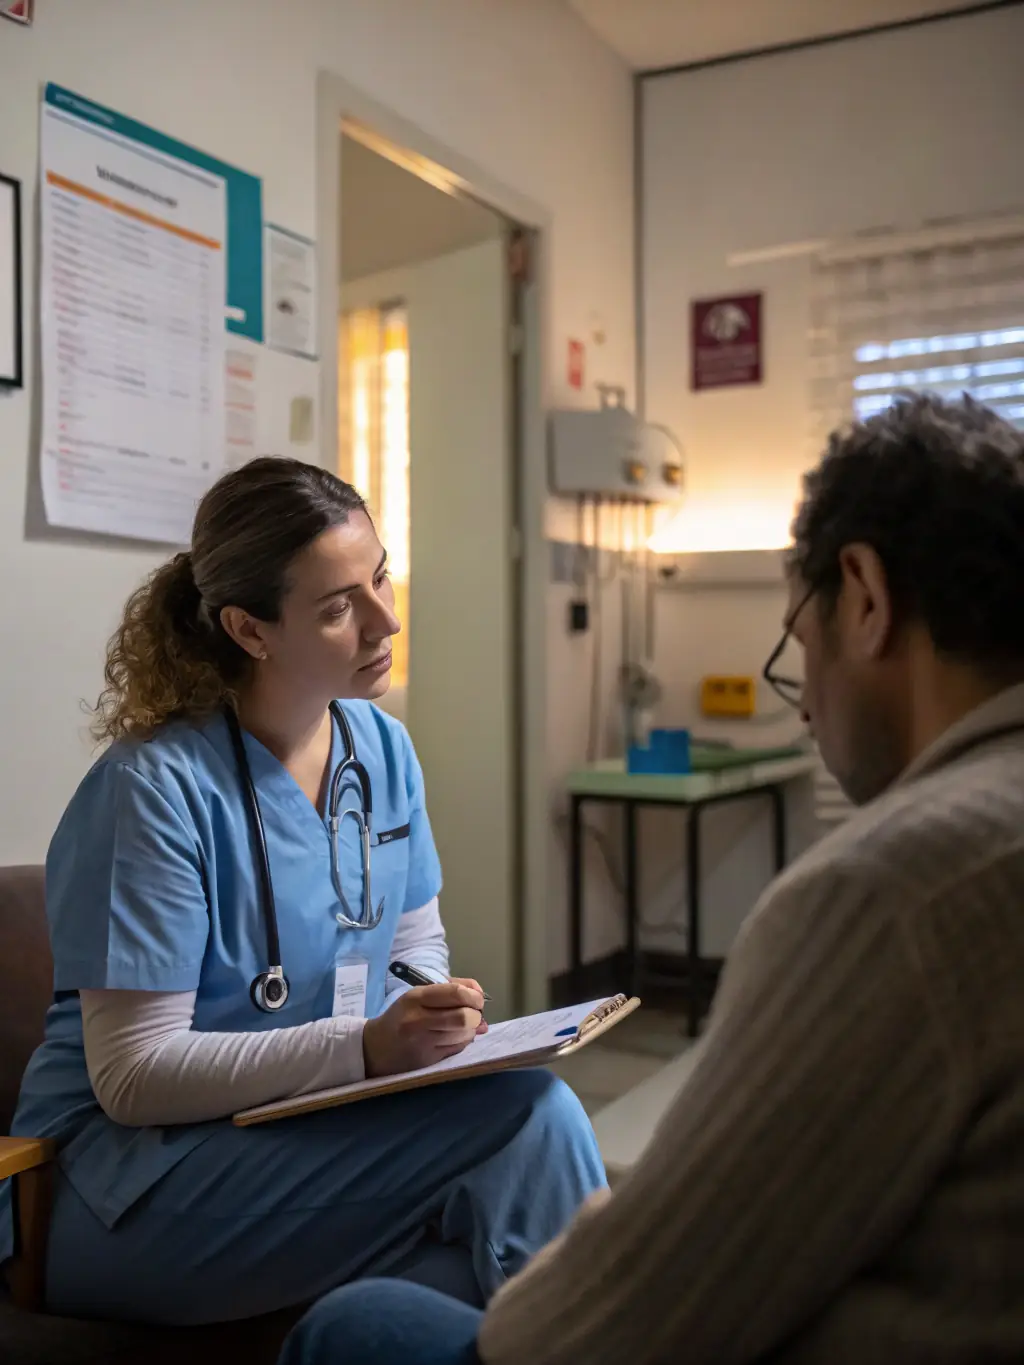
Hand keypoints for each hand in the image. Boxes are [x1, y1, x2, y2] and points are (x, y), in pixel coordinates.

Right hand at [363, 980, 486, 1078]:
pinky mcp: (428, 1060)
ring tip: (464, 1026)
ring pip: (463, 1035)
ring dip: (471, 1030)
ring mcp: (424, 1042)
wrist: (375, 1047)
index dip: (474, 996)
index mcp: (416, 998)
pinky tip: (455, 1037)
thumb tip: (481, 997)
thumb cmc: (401, 1016)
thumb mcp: (418, 995)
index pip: (455, 993)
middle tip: (474, 1014)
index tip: (477, 999)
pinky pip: (458, 1048)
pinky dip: (463, 1041)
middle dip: (476, 1015)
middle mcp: (419, 1020)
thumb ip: (450, 990)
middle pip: (464, 1016)